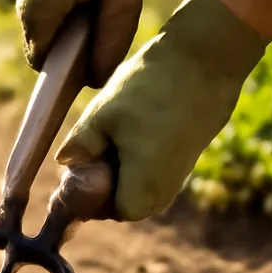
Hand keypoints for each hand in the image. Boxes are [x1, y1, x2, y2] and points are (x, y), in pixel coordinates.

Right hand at [16, 0, 248, 89]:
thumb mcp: (125, 0)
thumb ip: (111, 43)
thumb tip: (95, 80)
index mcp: (44, 9)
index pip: (43, 65)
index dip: (61, 78)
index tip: (82, 82)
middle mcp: (27, 5)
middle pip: (41, 54)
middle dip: (65, 59)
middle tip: (100, 47)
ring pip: (43, 39)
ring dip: (66, 41)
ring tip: (98, 23)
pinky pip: (45, 22)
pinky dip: (64, 26)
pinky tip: (91, 11)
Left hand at [55, 0, 264, 221]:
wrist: (207, 60)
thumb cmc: (151, 87)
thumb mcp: (102, 114)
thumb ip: (80, 146)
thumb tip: (64, 161)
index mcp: (142, 187)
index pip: (106, 212)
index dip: (88, 196)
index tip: (78, 168)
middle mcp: (164, 191)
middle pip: (122, 205)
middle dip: (102, 185)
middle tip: (92, 151)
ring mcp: (178, 176)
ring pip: (138, 189)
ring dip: (119, 171)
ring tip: (113, 135)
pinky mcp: (185, 160)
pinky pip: (153, 174)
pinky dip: (136, 161)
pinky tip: (131, 131)